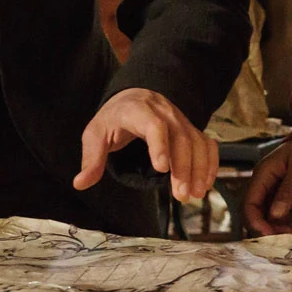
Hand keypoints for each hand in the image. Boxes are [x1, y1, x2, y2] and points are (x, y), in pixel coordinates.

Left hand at [74, 88, 217, 202]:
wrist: (134, 97)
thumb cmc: (113, 119)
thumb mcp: (95, 134)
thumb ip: (91, 158)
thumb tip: (80, 183)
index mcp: (137, 111)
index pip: (153, 125)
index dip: (160, 145)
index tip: (161, 169)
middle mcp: (164, 112)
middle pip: (180, 138)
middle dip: (183, 167)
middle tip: (181, 195)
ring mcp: (181, 120)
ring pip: (197, 142)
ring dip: (199, 169)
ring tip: (195, 194)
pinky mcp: (191, 129)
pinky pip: (207, 143)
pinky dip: (210, 163)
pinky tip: (206, 183)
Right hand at [243, 139, 291, 234]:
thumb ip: (288, 191)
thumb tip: (275, 217)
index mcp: (262, 175)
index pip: (249, 204)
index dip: (256, 222)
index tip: (269, 236)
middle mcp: (264, 184)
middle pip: (255, 212)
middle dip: (266, 228)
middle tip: (285, 240)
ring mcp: (273, 189)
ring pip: (267, 215)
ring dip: (276, 228)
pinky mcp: (283, 193)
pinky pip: (278, 213)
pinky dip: (284, 223)